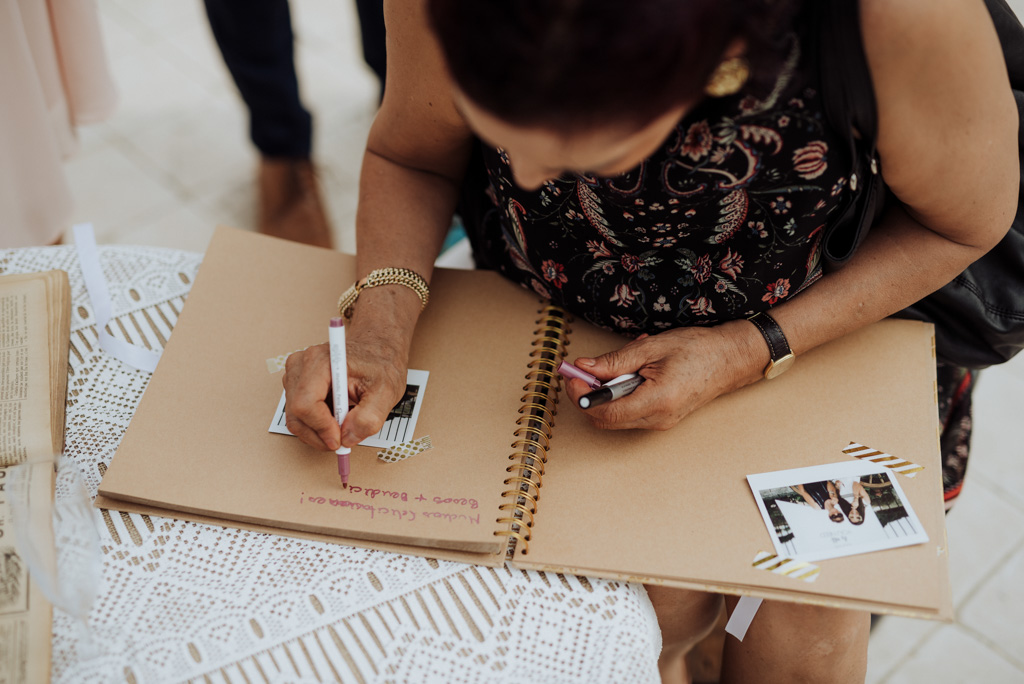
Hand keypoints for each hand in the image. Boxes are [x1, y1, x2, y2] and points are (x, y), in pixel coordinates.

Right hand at [282, 323, 409, 450]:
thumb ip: (368, 418)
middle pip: (296, 414)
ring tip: (344, 425)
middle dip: (319, 435)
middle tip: (343, 441)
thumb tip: (347, 438)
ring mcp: (295, 374)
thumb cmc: (380, 362)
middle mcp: (301, 365)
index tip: (339, 440)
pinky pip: (298, 415)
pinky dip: (316, 425)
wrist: (376, 347)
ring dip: (318, 431)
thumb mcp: (386, 391)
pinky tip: (336, 418)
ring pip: (295, 418)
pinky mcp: (296, 384)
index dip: (321, 428)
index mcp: (321, 361)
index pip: (306, 403)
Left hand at [563, 321, 763, 430]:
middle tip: (585, 368)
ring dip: (606, 391)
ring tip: (619, 365)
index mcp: (657, 400)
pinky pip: (629, 411)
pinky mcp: (661, 418)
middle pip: (605, 418)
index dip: (581, 395)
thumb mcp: (650, 347)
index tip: (573, 374)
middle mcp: (657, 418)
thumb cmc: (698, 349)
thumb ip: (615, 361)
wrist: (730, 359)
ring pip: (615, 416)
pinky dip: (621, 393)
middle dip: (588, 394)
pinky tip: (633, 372)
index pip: (604, 411)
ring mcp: (660, 422)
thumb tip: (584, 367)